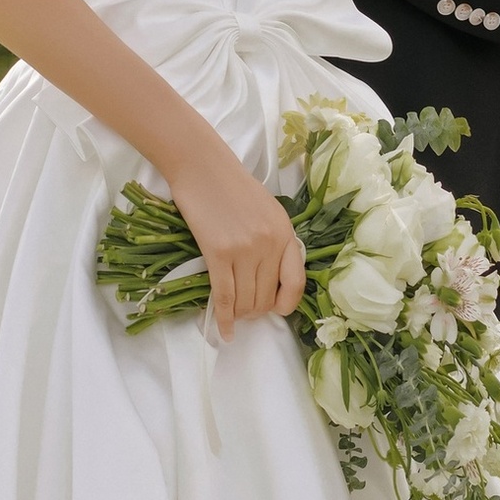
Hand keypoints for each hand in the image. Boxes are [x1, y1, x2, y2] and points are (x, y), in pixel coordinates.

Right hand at [167, 143, 306, 338]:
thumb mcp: (269, 211)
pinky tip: (223, 331)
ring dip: (239, 314)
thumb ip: (276, 242)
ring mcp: (244, 250)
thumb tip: (271, 280)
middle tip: (245, 311)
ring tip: (233, 315)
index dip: (286, 304)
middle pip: (266, 296)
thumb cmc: (233, 187)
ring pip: (245, 300)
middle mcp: (269, 244)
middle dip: (255, 311)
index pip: (296, 282)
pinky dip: (224, 319)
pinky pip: (224, 296)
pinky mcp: (218, 254)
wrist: (203, 168)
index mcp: (285, 233)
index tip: (274, 309)